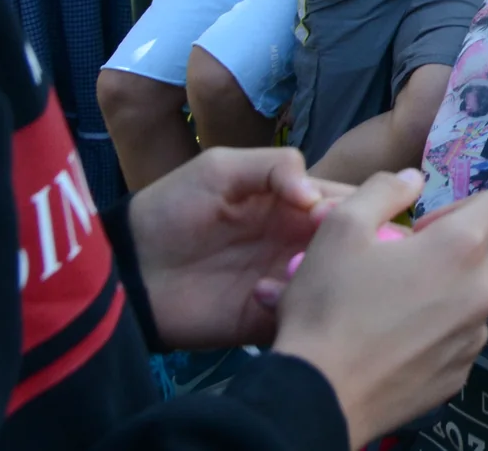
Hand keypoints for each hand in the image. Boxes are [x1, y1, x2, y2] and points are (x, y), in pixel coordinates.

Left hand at [125, 147, 338, 350]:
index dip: (359, 206)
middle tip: (328, 246)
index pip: (346, 201)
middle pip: (350, 243)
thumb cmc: (173, 208)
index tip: (342, 215)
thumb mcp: (221, 169)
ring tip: (304, 272)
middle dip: (353, 244)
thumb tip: (316, 198)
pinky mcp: (267, 319)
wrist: (129, 267)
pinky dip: (305, 310)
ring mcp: (286, 283)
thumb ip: (275, 167)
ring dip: (332, 277)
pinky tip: (283, 298)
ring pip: (334, 281)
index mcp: (294, 204)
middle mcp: (298, 242)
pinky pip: (303, 316)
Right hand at [273, 169, 487, 447]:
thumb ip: (384, 189)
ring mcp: (475, 338)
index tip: (420, 229)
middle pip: (486, 251)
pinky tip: (395, 342)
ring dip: (446, 292)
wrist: (318, 395)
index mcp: (463, 247)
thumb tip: (413, 177)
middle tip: (403, 266)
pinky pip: (459, 338)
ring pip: (473, 297)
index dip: (458, 207)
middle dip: (453, 250)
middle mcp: (484, 291)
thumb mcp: (341, 227)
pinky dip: (438, 332)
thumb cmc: (329, 307)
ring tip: (394, 306)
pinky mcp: (461, 375)